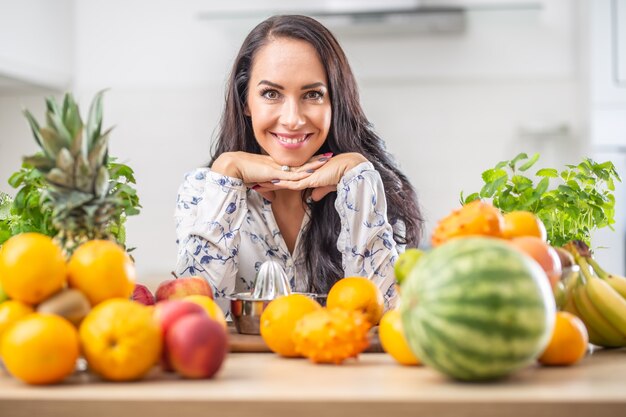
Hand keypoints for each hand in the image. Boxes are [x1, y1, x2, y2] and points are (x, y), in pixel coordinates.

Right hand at [211, 151, 331, 200]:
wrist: (233, 167)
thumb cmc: (243, 174)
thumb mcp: (258, 183)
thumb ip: (266, 190)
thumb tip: (271, 197)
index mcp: (277, 166)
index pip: (296, 164)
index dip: (308, 162)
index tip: (319, 160)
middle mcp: (279, 165)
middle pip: (301, 163)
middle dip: (315, 160)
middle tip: (329, 156)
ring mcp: (277, 168)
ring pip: (299, 167)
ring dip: (313, 164)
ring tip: (326, 160)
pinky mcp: (273, 173)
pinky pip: (290, 174)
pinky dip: (301, 173)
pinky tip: (311, 172)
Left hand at [256, 152, 367, 200]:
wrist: (348, 168)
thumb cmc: (339, 175)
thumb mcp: (326, 186)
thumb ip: (318, 191)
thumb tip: (312, 199)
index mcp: (304, 174)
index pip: (285, 177)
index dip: (273, 180)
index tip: (262, 181)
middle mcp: (302, 173)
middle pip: (280, 177)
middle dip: (266, 180)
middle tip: (252, 181)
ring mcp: (304, 175)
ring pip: (282, 180)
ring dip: (269, 183)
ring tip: (255, 185)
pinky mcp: (309, 179)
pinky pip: (292, 182)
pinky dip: (281, 184)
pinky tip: (271, 184)